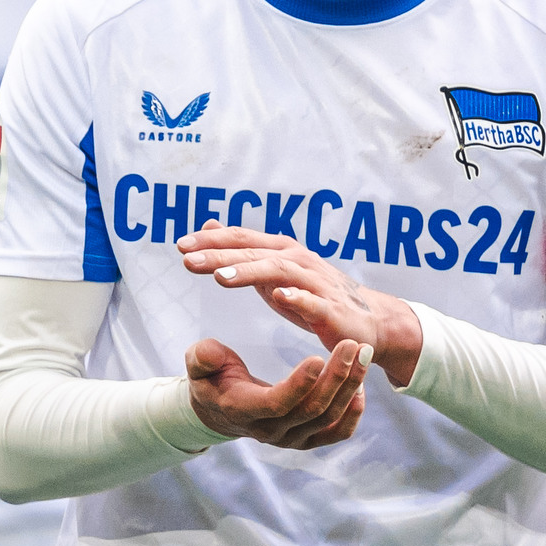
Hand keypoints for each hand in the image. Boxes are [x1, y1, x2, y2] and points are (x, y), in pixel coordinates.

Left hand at [177, 226, 424, 386]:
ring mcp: (315, 283)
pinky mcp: (331, 309)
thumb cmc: (311, 293)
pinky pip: (313, 301)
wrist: (365, 320)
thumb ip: (241, 249)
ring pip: (278, 272)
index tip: (180, 245)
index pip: (242, 239)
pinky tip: (278, 296)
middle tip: (187, 259)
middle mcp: (297, 260)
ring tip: (220, 278)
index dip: (212, 240)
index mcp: (281, 251)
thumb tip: (208, 225)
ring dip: (249, 272)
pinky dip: (297, 297)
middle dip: (219, 255)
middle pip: (254, 253)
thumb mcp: (271, 268)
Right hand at [181, 332, 372, 448]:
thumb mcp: (197, 365)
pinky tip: (361, 387)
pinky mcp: (306, 440)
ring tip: (362, 355)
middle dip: (336, 376)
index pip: (277, 403)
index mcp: (243, 410)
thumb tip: (209, 353)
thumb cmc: (211, 380)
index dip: (298, 384)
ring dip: (349, 386)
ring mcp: (290, 439)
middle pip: (311, 409)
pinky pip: (336, 433)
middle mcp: (269, 431)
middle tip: (352, 345)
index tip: (317, 357)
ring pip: (328, 418)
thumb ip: (202, 357)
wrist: (220, 411)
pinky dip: (353, 413)